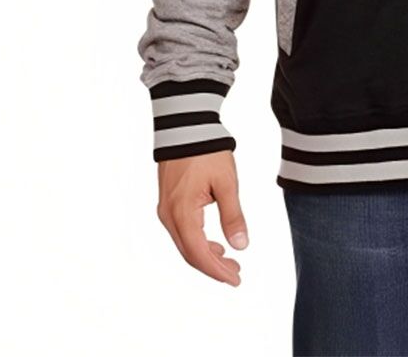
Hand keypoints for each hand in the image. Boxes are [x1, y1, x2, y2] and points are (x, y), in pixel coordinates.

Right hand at [156, 149, 247, 285]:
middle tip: (237, 273)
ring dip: (206, 256)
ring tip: (230, 261)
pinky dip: (198, 243)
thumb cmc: (207, 152)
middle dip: (213, 267)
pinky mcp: (168, 204)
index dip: (218, 271)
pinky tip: (215, 244)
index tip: (236, 279)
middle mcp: (169, 216)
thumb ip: (233, 216)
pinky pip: (182, 232)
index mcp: (182, 213)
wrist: (186, 127)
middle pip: (190, 253)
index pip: (199, 254)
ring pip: (185, 244)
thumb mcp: (226, 183)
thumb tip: (241, 246)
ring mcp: (165, 211)